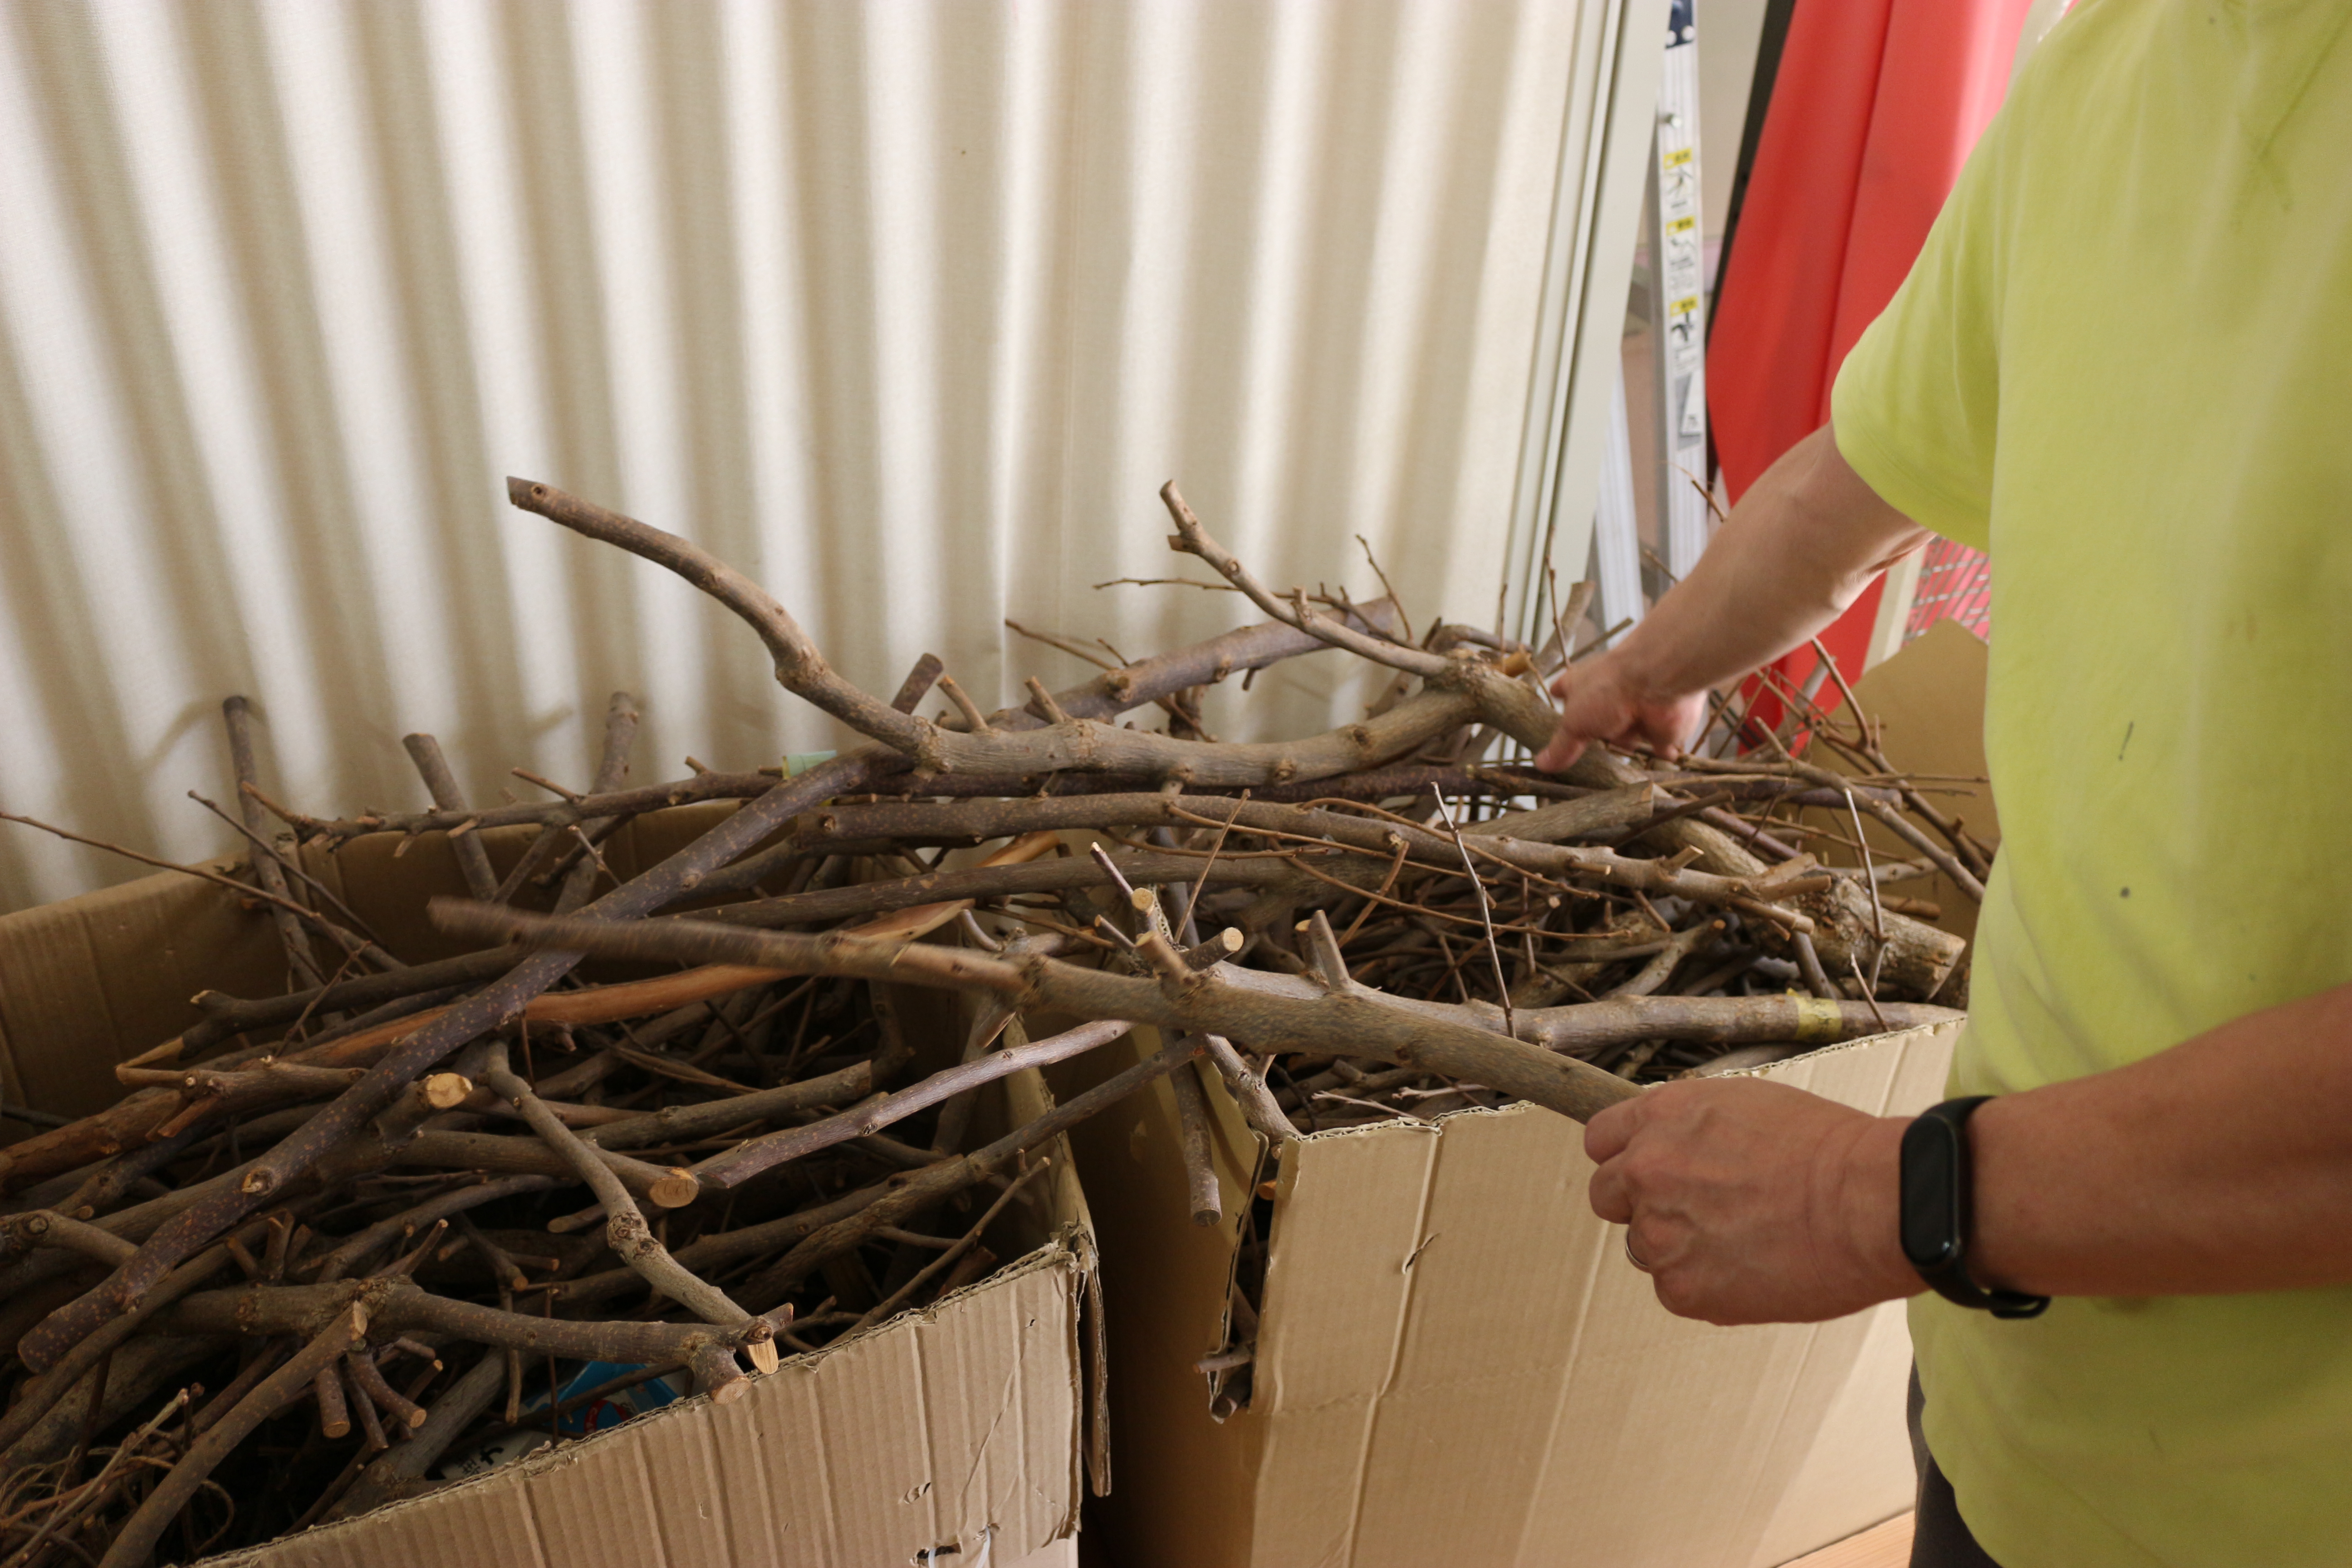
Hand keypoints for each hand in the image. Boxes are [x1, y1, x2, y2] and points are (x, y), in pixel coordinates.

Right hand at [1533, 651, 1707, 770]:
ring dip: (1627, 741)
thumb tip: (1541, 764)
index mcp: (1582, 684)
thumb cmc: (1608, 690)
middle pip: (1598, 718)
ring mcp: (1636, 709)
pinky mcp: (1661, 724)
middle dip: (1597, 731)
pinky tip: (1659, 757)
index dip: (1561, 696)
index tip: (1557, 699)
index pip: (1565, 689)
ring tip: (1625, 747)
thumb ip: (1562, 746)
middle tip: (1591, 744)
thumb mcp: (1575, 722)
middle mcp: (1610, 694)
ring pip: (1628, 733)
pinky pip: (1661, 745)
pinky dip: (1661, 751)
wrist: (1656, 681)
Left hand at [1585, 1077, 1919, 1324]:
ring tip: (1742, 1241)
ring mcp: (1659, 1233)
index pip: (1601, 1139)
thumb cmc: (1829, 1151)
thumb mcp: (1747, 1105)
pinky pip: (1675, 1289)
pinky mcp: (1683, 1288)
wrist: (1869, 1203)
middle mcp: (1647, 1171)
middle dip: (1641, 1204)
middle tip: (1697, 1212)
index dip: (1625, 1156)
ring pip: (1644, 1247)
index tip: (1647, 1171)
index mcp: (1661, 1118)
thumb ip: (1692, 1129)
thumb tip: (1677, 1148)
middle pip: (1607, 1196)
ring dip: (1678, 1247)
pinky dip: (1706, 1286)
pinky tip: (1753, 1270)